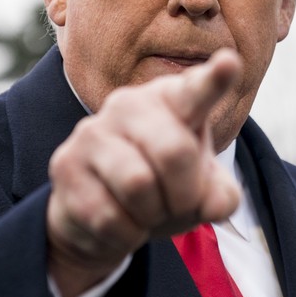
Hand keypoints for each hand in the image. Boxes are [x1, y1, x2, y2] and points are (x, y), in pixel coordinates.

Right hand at [46, 48, 242, 296]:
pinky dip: (125, 233)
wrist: (97, 216)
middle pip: (174, 152)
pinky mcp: (65, 163)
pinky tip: (119, 222)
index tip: (230, 62)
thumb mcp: (200, 193)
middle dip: (185, 194)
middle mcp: (129, 104)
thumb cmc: (161, 189)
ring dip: (152, 215)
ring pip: (137, 184)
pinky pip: (108, 213)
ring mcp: (93, 130)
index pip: (196, 90)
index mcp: (172, 100)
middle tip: (179, 204)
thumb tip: (217, 204)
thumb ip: (220, 196)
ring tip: (146, 212)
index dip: (214, 79)